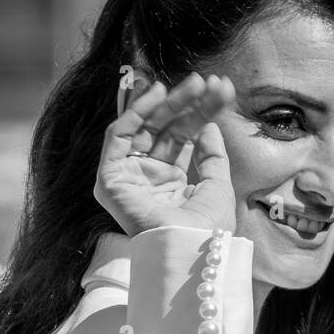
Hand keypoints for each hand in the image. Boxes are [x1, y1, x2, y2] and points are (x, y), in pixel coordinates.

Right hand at [94, 72, 237, 238]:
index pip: (183, 138)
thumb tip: (209, 125)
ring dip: (167, 102)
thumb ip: (211, 155)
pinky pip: (118, 136)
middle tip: (207, 81)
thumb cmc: (207, 229)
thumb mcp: (217, 185)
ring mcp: (128, 178)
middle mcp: (148, 178)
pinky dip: (135, 112)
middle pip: (165, 129)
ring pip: (144, 128)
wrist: (190, 252)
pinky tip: (158, 93)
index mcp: (171, 184)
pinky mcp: (110, 179)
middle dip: (186, 103)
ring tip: (193, 83)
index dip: (201, 112)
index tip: (222, 90)